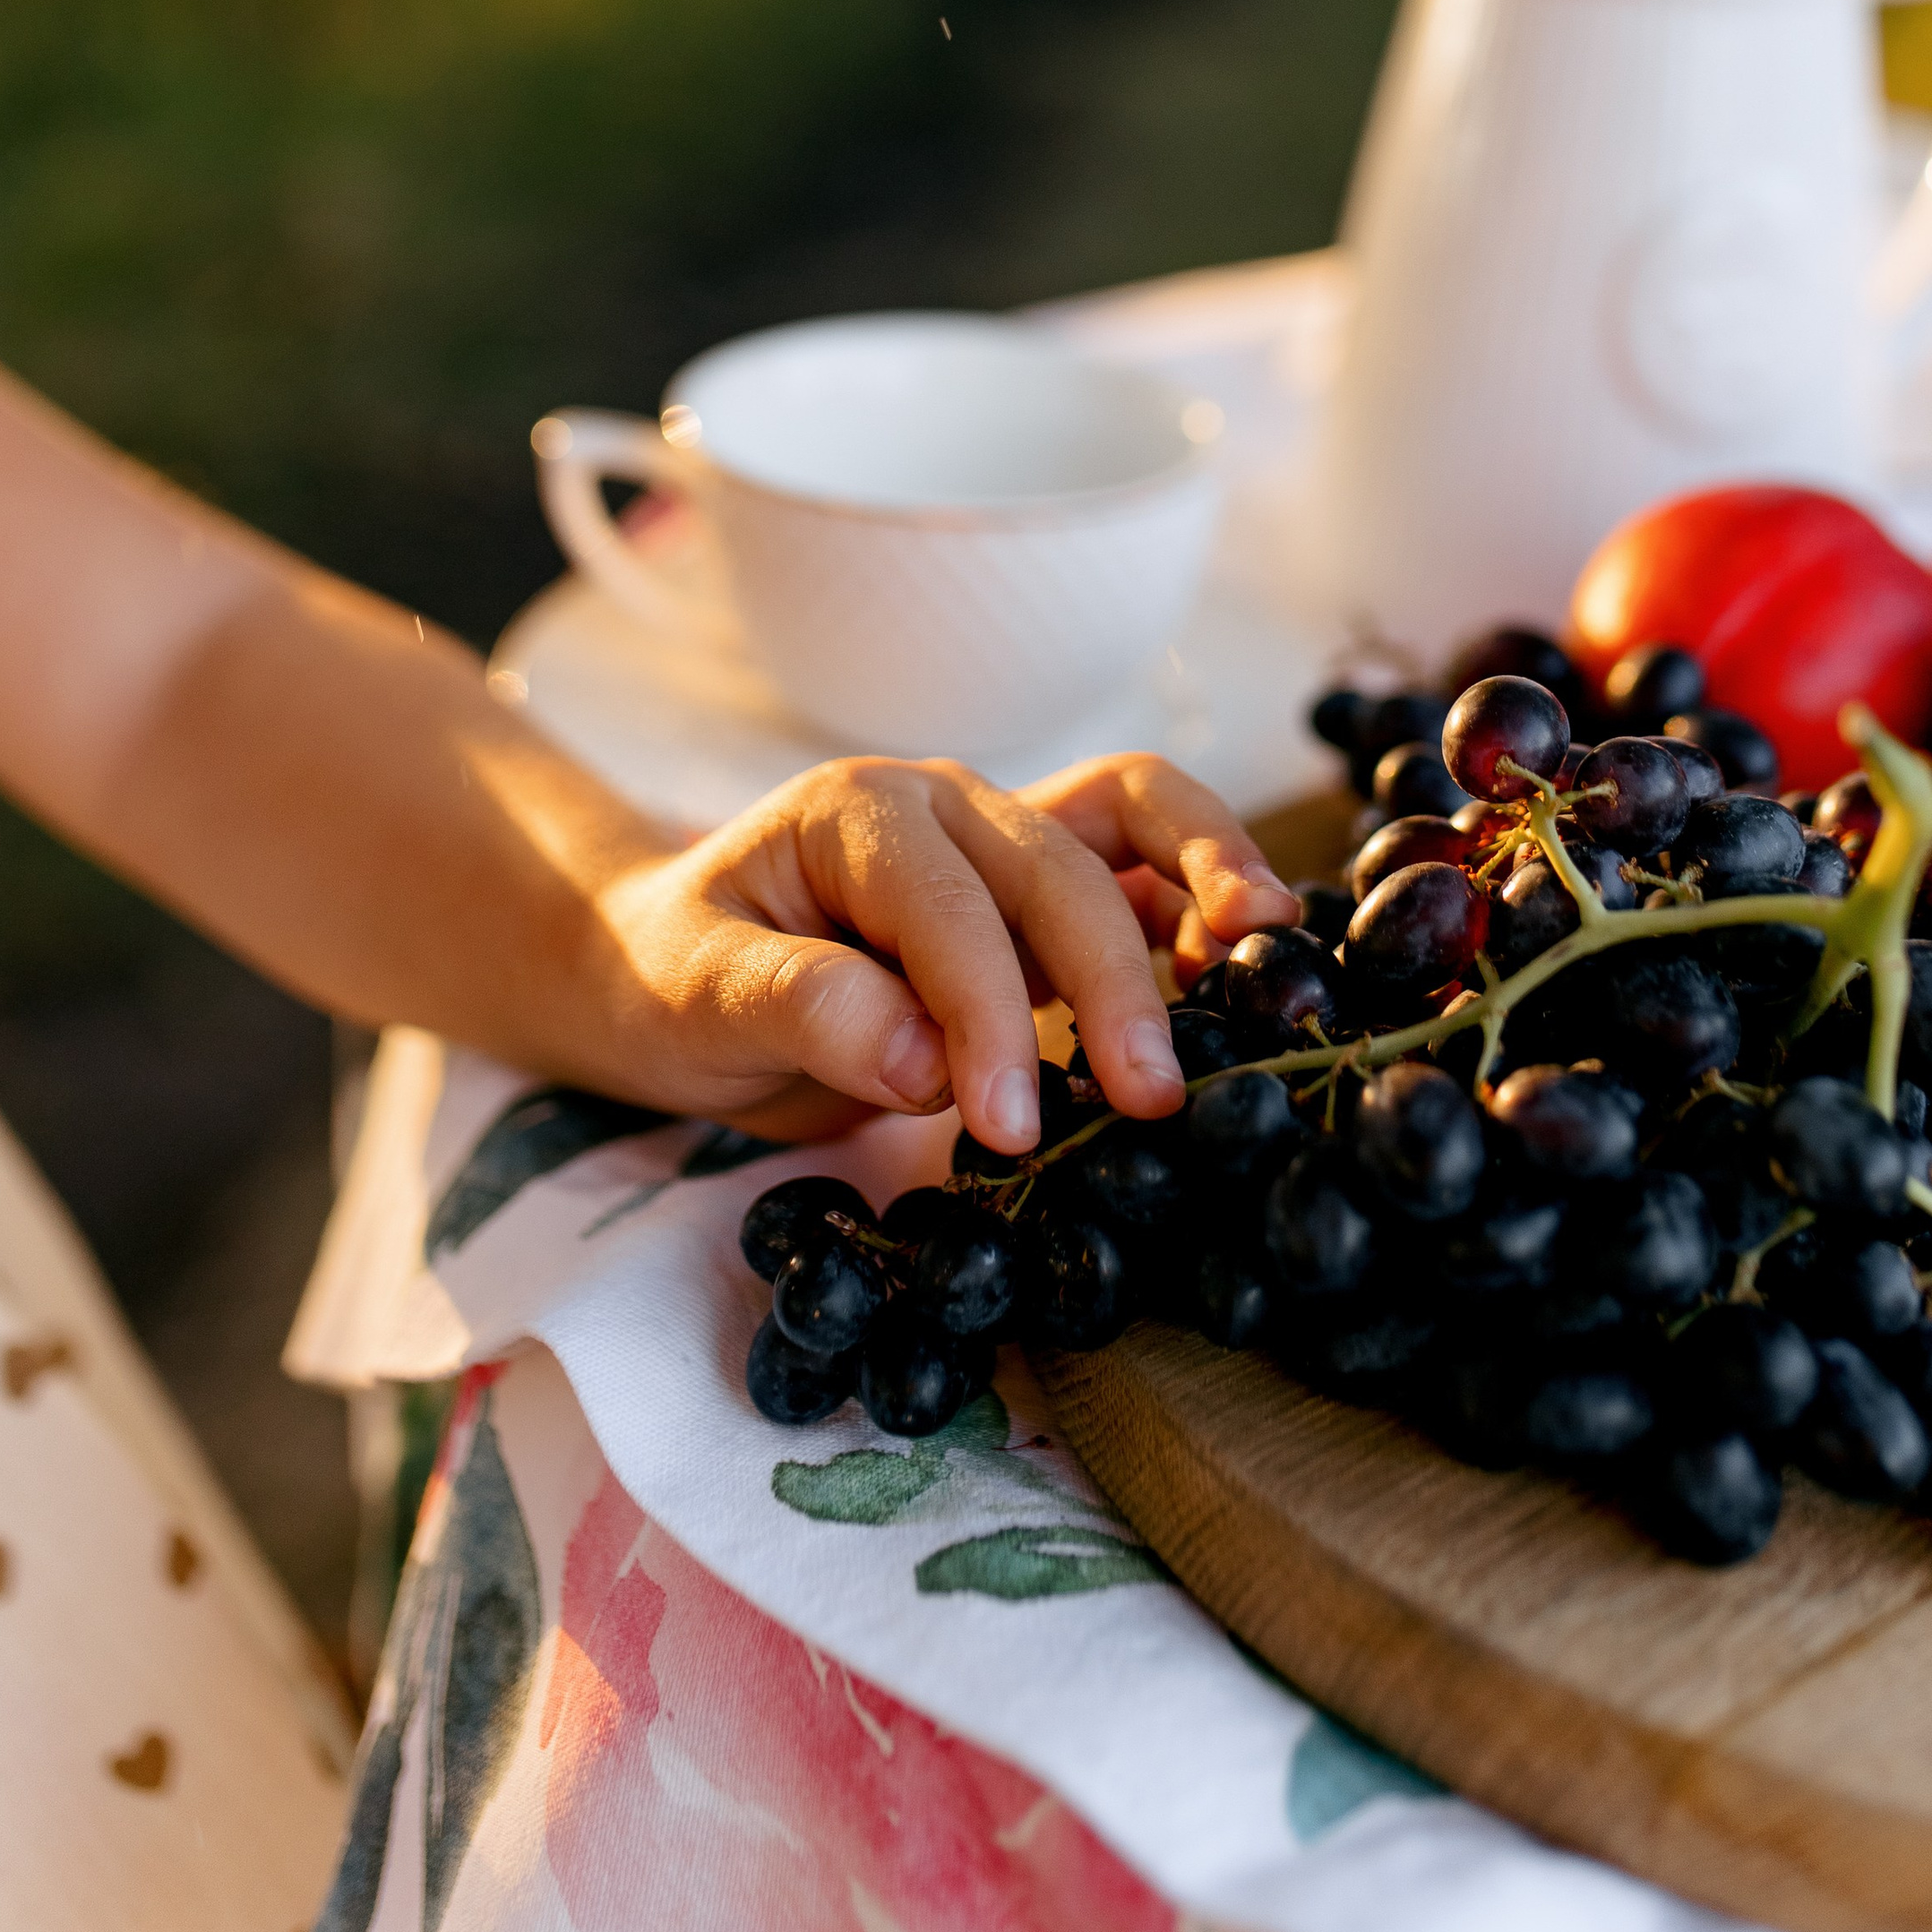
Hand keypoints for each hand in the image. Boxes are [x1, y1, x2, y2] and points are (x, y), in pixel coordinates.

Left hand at [579, 750, 1298, 1153]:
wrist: (664, 964)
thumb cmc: (673, 976)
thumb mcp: (691, 996)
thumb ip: (800, 1010)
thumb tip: (921, 1057)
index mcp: (857, 814)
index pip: (949, 907)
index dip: (988, 1014)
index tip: (1009, 1125)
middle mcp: (945, 807)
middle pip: (1060, 864)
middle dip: (1114, 980)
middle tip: (1151, 1099)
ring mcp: (1001, 838)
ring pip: (1133, 817)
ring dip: (1206, 879)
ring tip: (1267, 953)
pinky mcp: (1039, 894)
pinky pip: (1140, 867)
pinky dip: (1202, 901)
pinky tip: (1243, 967)